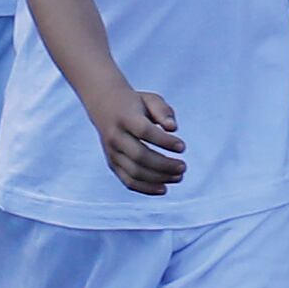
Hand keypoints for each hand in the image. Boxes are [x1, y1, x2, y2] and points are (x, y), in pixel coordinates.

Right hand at [90, 76, 189, 194]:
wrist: (104, 105)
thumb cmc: (135, 103)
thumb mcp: (150, 99)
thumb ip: (163, 111)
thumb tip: (173, 128)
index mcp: (125, 117)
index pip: (145, 131)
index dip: (164, 142)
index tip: (183, 147)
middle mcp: (115, 136)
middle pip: (139, 156)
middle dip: (164, 165)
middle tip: (183, 167)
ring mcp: (112, 152)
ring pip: (134, 172)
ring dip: (158, 178)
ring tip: (178, 177)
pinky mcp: (112, 164)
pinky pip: (128, 181)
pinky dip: (146, 188)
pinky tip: (163, 188)